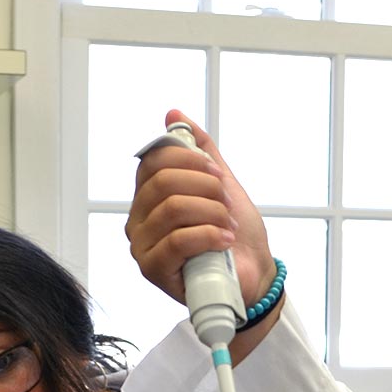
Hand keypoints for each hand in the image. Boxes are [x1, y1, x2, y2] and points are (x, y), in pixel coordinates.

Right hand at [128, 109, 275, 307]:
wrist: (253, 276)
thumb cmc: (234, 234)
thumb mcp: (221, 184)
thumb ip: (199, 150)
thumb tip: (173, 115)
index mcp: (149, 197)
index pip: (154, 161)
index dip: (190, 160)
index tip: (217, 173)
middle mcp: (139, 220)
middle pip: (163, 182)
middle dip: (205, 188)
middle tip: (227, 203)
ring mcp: (142, 246)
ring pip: (173, 209)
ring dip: (212, 213)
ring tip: (229, 226)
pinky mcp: (154, 270)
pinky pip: (179, 240)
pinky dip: (209, 235)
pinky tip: (225, 241)